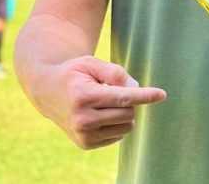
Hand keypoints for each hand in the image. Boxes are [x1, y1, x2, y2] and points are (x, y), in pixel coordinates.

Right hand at [27, 56, 165, 149]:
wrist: (47, 91)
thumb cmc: (74, 73)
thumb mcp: (92, 63)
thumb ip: (115, 73)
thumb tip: (136, 89)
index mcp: (83, 96)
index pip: (122, 98)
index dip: (144, 95)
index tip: (161, 94)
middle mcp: (82, 119)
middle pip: (127, 112)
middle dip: (129, 100)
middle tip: (111, 89)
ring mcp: (83, 135)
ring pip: (126, 126)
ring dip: (123, 112)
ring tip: (103, 101)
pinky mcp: (86, 144)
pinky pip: (118, 135)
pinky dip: (116, 123)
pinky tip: (100, 114)